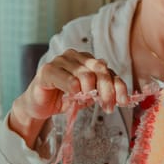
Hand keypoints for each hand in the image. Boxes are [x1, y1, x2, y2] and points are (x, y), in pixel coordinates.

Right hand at [10, 49, 128, 147]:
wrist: (40, 105)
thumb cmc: (64, 98)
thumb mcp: (88, 97)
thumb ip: (101, 93)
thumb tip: (119, 97)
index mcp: (88, 61)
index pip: (108, 71)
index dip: (118, 86)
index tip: (123, 101)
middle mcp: (76, 57)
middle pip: (100, 70)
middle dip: (107, 90)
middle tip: (108, 106)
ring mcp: (61, 61)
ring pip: (85, 74)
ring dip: (90, 91)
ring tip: (87, 102)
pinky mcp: (47, 70)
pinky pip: (66, 78)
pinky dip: (73, 87)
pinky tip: (74, 94)